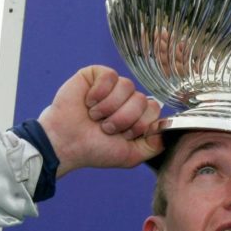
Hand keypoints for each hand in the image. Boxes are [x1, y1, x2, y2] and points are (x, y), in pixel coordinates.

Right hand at [38, 66, 162, 175]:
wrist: (66, 143)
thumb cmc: (95, 149)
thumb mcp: (131, 155)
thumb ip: (154, 146)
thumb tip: (164, 130)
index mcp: (138, 116)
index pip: (154, 110)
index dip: (139, 125)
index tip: (123, 135)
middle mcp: (128, 99)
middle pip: (142, 100)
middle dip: (123, 119)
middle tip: (104, 127)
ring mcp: (113, 86)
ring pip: (127, 87)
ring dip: (109, 108)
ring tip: (95, 116)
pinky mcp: (97, 75)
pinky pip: (110, 76)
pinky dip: (98, 93)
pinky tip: (88, 102)